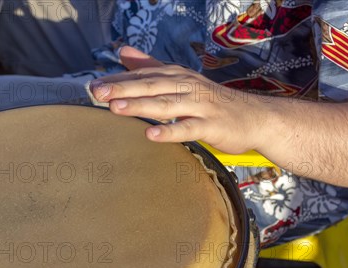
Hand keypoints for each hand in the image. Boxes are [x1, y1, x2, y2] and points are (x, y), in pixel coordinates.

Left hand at [90, 46, 281, 154]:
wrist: (254, 117)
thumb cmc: (212, 101)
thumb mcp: (181, 79)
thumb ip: (150, 66)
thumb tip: (123, 52)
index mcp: (177, 76)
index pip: (144, 76)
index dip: (118, 80)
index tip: (93, 86)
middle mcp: (186, 87)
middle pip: (151, 86)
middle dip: (123, 89)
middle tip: (97, 93)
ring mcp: (199, 106)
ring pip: (165, 105)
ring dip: (140, 106)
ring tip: (115, 108)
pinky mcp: (210, 126)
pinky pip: (187, 129)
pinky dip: (169, 131)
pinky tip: (151, 134)